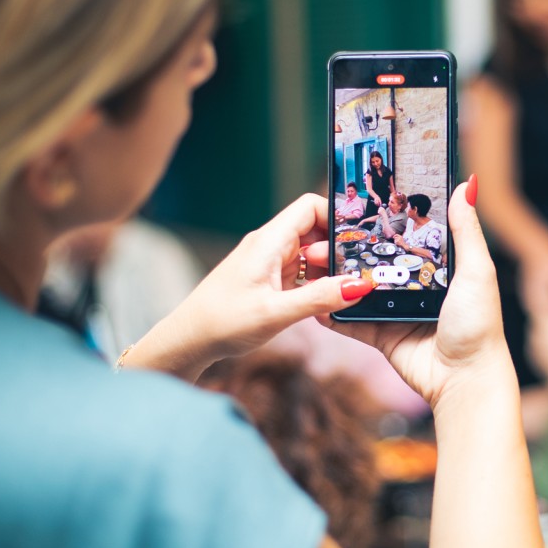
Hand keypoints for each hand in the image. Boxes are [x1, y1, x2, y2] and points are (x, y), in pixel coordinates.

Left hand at [132, 194, 373, 378]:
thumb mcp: (276, 313)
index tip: (357, 240)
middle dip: (336, 248)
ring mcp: (268, 262)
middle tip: (350, 274)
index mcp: (268, 242)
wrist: (189, 340)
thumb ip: (319, 298)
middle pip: (314, 228)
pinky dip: (315, 281)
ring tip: (338, 290)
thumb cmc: (223, 323)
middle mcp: (269, 246)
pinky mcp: (268, 279)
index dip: (337, 217)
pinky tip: (322, 300)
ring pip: (309, 250)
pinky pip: (300, 270)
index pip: (310, 207)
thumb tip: (358, 285)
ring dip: (327, 268)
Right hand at [322, 177, 512, 410]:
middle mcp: (415, 285)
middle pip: (377, 260)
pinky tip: (313, 297)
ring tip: (311, 258)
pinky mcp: (381, 335)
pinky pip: (351, 320)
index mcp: (439, 267)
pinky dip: (331, 312)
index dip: (385, 219)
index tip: (359, 200)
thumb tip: (467, 183)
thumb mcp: (476, 271)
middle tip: (324, 231)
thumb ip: (466, 230)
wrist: (464, 380)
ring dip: (336, 277)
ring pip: (359, 289)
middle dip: (351, 247)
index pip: (406, 235)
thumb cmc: (478, 325)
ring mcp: (395, 311)